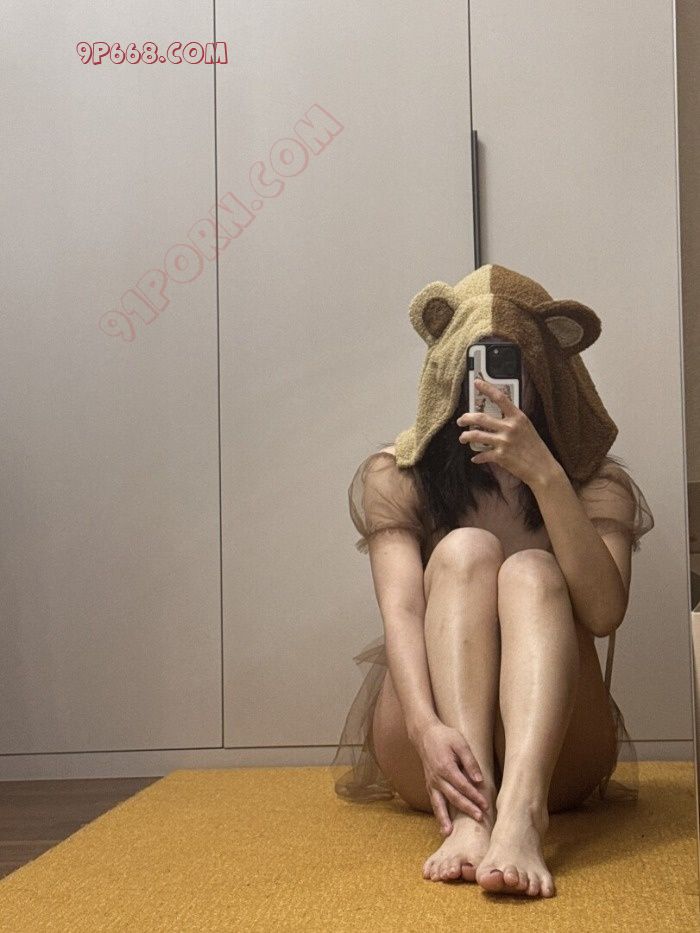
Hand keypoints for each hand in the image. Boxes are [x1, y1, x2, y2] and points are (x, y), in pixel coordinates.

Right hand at [414, 720, 489, 835]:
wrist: (424, 734)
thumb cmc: (445, 737)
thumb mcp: (460, 743)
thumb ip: (470, 762)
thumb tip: (479, 780)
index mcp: (446, 767)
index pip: (463, 786)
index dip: (475, 796)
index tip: (486, 805)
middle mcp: (437, 778)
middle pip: (453, 797)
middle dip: (467, 809)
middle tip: (480, 819)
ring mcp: (431, 782)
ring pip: (439, 803)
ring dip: (445, 819)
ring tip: (449, 833)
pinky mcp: (429, 785)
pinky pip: (434, 802)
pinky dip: (438, 814)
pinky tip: (443, 825)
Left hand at [456, 377, 557, 487]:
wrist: (542, 468)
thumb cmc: (535, 447)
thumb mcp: (527, 428)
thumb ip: (512, 421)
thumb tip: (497, 417)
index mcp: (518, 417)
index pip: (500, 398)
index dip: (487, 388)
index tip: (476, 382)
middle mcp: (510, 427)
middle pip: (481, 418)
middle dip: (466, 418)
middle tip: (460, 420)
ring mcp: (504, 442)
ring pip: (476, 435)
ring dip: (465, 437)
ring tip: (462, 438)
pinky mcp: (501, 456)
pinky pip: (482, 455)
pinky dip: (477, 457)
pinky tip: (475, 458)